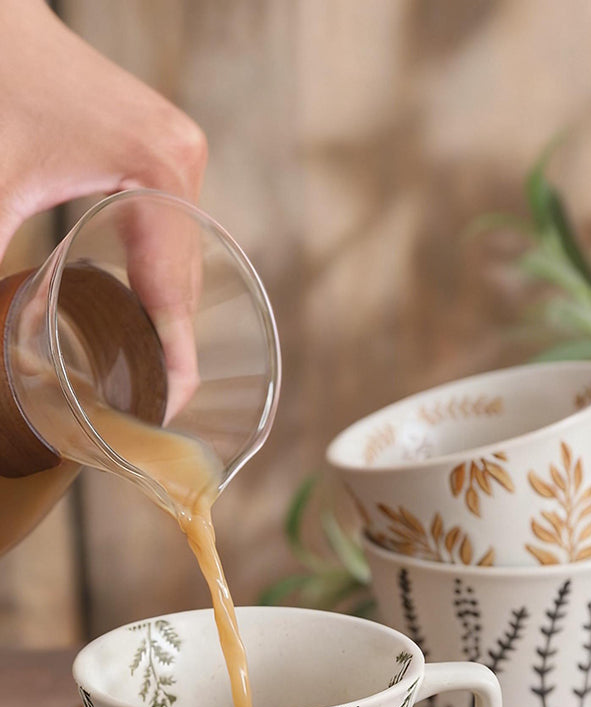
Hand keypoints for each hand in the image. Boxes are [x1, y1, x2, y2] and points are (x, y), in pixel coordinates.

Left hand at [0, 0, 206, 414]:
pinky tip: (137, 305)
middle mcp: (181, 159)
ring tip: (147, 368)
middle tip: (148, 403)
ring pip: (184, 256)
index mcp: (155, 172)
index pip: (175, 292)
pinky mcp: (162, 145)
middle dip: (170, 344)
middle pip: (187, 278)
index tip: (166, 411)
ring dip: (165, 310)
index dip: (174, 360)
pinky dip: (156, 272)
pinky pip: (174, 229)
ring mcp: (178, 149)